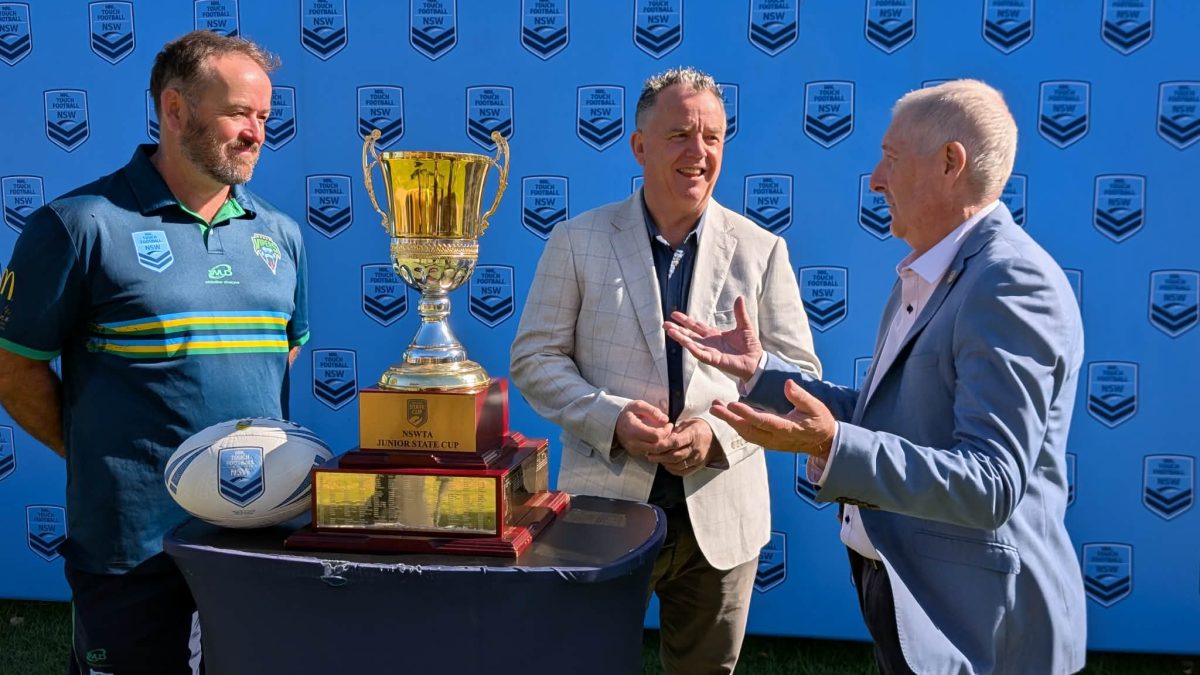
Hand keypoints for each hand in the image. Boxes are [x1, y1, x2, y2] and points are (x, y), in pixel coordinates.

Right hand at [614, 400, 672, 457]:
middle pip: (657, 447)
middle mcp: (633, 442)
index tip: (669, 424)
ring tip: (669, 435)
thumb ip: (652, 411)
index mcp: (633, 429)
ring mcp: (634, 450)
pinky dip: (659, 449)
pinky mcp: (636, 453)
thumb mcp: (638, 405)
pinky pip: (651, 454)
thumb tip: (665, 420)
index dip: (666, 431)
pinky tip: (662, 440)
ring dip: (665, 445)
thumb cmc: (627, 412)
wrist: (613, 422)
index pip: (655, 436)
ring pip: (655, 453)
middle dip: (669, 440)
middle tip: (673, 431)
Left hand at [646, 418, 715, 476]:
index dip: (662, 445)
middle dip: (660, 457)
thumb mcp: (687, 423)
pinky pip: (683, 472)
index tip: (652, 446)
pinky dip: (672, 469)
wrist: (715, 438)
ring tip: (655, 459)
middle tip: (649, 455)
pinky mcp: (698, 466)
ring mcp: (698, 459)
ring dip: (664, 463)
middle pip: (675, 456)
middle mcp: (696, 449)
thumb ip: (674, 431)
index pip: (676, 442)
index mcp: (693, 435)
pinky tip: (666, 464)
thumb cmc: (697, 428)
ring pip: (678, 465)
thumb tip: (661, 438)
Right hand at [664, 296, 762, 381]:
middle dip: (677, 329)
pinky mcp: (713, 360)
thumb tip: (739, 298)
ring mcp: (710, 352)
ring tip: (669, 330)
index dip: (686, 320)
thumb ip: (740, 313)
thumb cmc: (750, 346)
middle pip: (690, 334)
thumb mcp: (744, 326)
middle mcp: (709, 343)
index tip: (674, 314)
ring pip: (691, 343)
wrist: (756, 361)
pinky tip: (684, 342)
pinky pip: (700, 353)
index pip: (696, 326)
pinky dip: (692, 348)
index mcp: (714, 335)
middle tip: (664, 323)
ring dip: (680, 337)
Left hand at [709, 380, 835, 457]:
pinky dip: (737, 425)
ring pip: (746, 434)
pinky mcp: (769, 443)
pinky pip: (750, 435)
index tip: (732, 404)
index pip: (763, 421)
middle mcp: (775, 438)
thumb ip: (800, 396)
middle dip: (729, 419)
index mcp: (787, 428)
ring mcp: (771, 443)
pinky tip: (729, 415)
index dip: (746, 413)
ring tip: (716, 407)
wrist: (824, 443)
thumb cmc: (820, 422)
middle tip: (714, 407)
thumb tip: (787, 383)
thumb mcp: (815, 406)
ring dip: (730, 421)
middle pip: (748, 429)